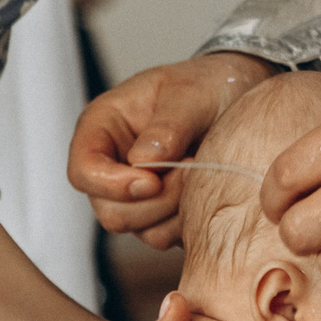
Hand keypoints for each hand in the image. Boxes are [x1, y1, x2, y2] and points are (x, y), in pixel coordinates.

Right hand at [67, 52, 280, 244]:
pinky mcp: (159, 213)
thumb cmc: (206, 85)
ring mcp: (132, 194)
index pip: (83, 171)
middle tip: (193, 169)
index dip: (112, 185)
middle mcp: (111, 165)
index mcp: (102, 127)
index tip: (152, 181)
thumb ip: (168, 126)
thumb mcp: (190, 93)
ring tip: (201, 172)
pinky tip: (203, 189)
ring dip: (175, 210)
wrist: (237, 96)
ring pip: (139, 229)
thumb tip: (143, 162)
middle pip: (110, 211)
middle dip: (156, 200)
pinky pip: (164, 236)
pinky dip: (187, 221)